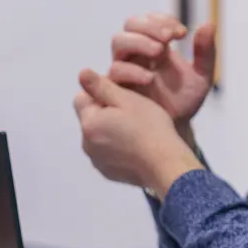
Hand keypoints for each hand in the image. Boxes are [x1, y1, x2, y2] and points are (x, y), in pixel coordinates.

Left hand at [74, 69, 204, 193]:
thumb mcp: (127, 99)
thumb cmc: (149, 126)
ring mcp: (97, 161)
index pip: (81, 99)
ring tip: (135, 131)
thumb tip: (81, 74)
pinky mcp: (108, 173)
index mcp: (88, 123)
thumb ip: (101, 86)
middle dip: (104, 113)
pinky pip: (107, 154)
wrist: (166, 165)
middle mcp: (86, 144)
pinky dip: (116, 148)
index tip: (121, 98)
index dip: (99, 94)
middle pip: (90, 119)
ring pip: (98, 137)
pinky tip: (136, 148)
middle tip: (131, 114)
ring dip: (110, 131)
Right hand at [108, 15, 215, 124]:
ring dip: (138, 42)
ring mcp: (125, 68)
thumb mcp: (201, 76)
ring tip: (160, 51)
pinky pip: (115, 70)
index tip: (181, 33)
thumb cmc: (185, 101)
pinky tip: (150, 77)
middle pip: (130, 25)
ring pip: (119, 42)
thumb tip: (209, 24)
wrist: (175, 129)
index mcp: (156, 45)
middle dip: (149, 27)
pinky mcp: (117, 87)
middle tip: (168, 38)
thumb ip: (205, 52)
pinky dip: (131, 70)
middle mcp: (137, 53)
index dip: (163, 20)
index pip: (151, 20)